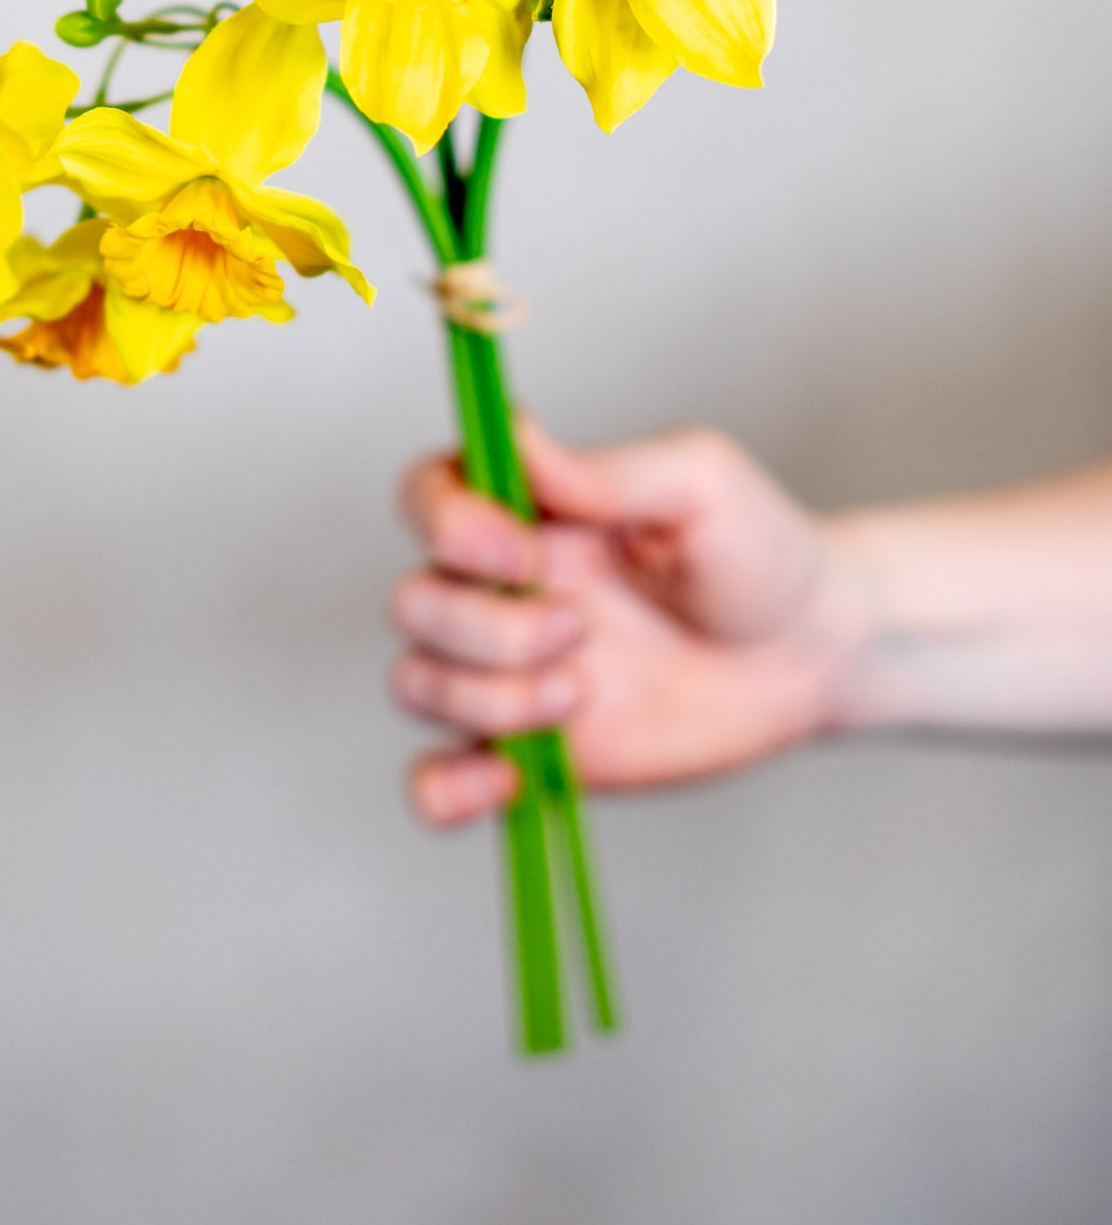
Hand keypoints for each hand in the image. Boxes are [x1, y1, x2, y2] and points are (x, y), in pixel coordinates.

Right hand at [390, 418, 867, 824]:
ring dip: (488, 698)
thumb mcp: (699, 483)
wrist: (812, 655)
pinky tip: (503, 782)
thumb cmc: (757, 551)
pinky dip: (443, 791)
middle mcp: (501, 590)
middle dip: (486, 627)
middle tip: (579, 629)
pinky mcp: (530, 753)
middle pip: (411, 603)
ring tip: (579, 694)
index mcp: (528, 513)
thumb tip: (514, 433)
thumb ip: (604, 469)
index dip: (446, 525)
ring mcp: (509, 673)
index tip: (520, 553)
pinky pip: (436, 782)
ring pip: (417, 685)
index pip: (426, 497)